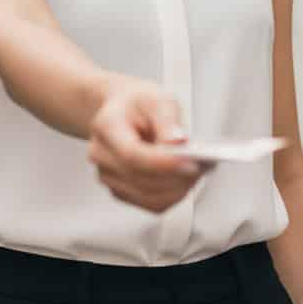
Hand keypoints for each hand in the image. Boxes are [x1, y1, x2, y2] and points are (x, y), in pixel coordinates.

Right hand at [88, 79, 204, 213]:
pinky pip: (151, 205)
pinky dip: (173, 197)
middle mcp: (102, 154)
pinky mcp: (121, 191)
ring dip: (177, 189)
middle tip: (200, 167)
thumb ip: (167, 119)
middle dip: (175, 177)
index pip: (131, 154)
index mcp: (106, 125)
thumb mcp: (157, 98)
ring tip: (196, 173)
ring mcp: (108, 176)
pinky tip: (185, 181)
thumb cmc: (138, 104)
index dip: (161, 163)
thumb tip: (178, 142)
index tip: (190, 162)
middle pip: (140, 178)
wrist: (122, 111)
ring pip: (147, 196)